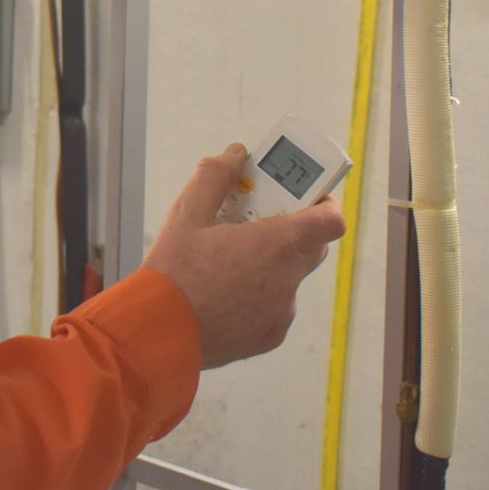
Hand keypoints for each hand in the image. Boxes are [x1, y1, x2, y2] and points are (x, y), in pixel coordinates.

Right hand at [142, 142, 346, 369]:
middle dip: (291, 227)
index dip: (324, 204)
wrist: (158, 335)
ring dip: (273, 262)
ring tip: (230, 258)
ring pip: (291, 275)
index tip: (304, 195)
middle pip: (311, 245)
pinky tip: (226, 289)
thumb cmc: (173, 274)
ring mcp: (281, 312)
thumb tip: (237, 154)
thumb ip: (215, 176)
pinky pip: (277, 304)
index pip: (330, 221)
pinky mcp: (271, 335)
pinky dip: (262, 292)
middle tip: (257, 217)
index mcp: (274, 246)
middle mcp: (287, 280)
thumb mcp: (186, 214)